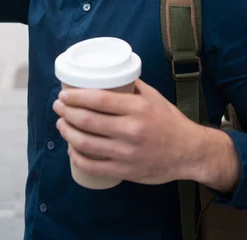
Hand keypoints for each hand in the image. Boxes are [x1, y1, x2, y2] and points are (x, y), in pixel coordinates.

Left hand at [53, 79, 200, 184]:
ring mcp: (127, 153)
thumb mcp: (153, 96)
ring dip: (67, 133)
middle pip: (88, 121)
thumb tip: (109, 75)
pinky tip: (71, 149)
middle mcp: (131, 130)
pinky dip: (77, 157)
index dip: (76, 97)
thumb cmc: (169, 120)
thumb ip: (131, 86)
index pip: (99, 100)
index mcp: (137, 108)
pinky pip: (94, 166)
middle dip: (67, 113)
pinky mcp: (125, 171)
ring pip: (87, 143)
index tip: (63, 95)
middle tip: (58, 106)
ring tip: (60, 124)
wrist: (189, 151)